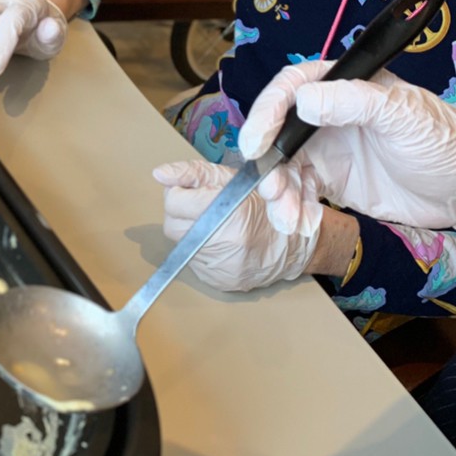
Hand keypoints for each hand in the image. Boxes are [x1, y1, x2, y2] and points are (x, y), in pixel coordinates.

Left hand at [154, 159, 319, 291]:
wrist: (295, 245)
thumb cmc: (267, 206)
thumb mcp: (232, 178)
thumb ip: (193, 173)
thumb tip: (160, 174)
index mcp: (228, 214)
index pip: (174, 203)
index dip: (179, 193)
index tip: (191, 191)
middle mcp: (223, 244)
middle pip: (172, 226)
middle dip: (181, 213)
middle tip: (201, 206)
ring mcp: (220, 267)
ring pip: (182, 245)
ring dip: (192, 231)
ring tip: (216, 223)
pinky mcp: (218, 281)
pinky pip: (195, 262)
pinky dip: (202, 249)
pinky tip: (220, 241)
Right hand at [237, 62, 455, 236]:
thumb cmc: (441, 140)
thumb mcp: (402, 115)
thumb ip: (354, 102)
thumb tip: (303, 101)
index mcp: (341, 85)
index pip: (292, 88)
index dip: (267, 113)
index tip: (255, 143)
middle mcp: (326, 114)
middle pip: (278, 130)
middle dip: (268, 161)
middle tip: (268, 189)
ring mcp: (326, 148)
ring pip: (285, 166)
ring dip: (279, 192)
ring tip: (286, 217)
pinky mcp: (331, 180)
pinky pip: (300, 193)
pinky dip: (294, 209)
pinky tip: (301, 224)